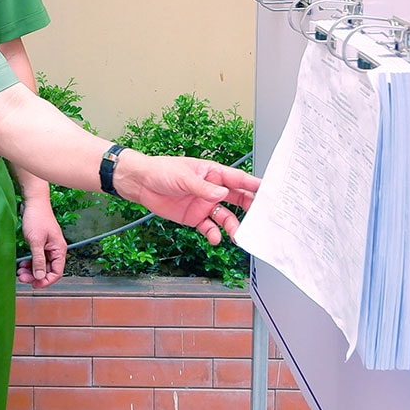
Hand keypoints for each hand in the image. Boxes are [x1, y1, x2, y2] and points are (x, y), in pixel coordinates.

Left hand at [18, 200, 67, 286]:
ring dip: (31, 270)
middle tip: (22, 277)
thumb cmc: (37, 218)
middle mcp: (56, 250)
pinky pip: (37, 258)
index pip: (57, 272)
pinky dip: (30, 263)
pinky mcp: (41, 244)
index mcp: (59, 250)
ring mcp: (48, 247)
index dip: (46, 281)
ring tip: (20, 272)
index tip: (34, 285)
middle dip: (35, 276)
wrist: (33, 202)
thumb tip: (40, 276)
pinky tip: (22, 264)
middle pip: (48, 270)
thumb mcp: (36, 241)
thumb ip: (38, 260)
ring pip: (41, 265)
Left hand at [115, 154, 257, 244]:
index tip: (268, 191)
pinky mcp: (194, 217)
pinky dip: (213, 234)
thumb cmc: (161, 171)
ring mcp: (204, 204)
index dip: (253, 185)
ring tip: (237, 235)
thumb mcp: (183, 177)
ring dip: (232, 226)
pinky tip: (214, 238)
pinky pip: (209, 227)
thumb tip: (222, 194)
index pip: (237, 179)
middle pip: (237, 199)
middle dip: (249, 208)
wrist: (141, 184)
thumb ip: (203, 188)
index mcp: (212, 173)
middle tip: (259, 218)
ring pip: (225, 216)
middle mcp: (212, 190)